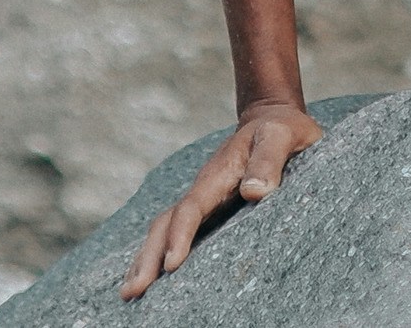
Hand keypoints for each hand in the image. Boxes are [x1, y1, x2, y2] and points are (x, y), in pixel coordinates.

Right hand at [119, 100, 325, 298]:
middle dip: (147, 257)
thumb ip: (269, 161)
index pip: (192, 208)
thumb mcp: (281, 138)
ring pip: (165, 228)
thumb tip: (253, 193)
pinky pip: (177, 230)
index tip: (171, 265)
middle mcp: (203, 188)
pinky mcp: (208, 207)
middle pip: (165, 223)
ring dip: (146, 258)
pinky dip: (160, 251)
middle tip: (131, 291)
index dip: (180, 236)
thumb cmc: (280, 130)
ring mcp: (202, 197)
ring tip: (130, 292)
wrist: (270, 118)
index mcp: (218, 174)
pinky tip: (154, 273)